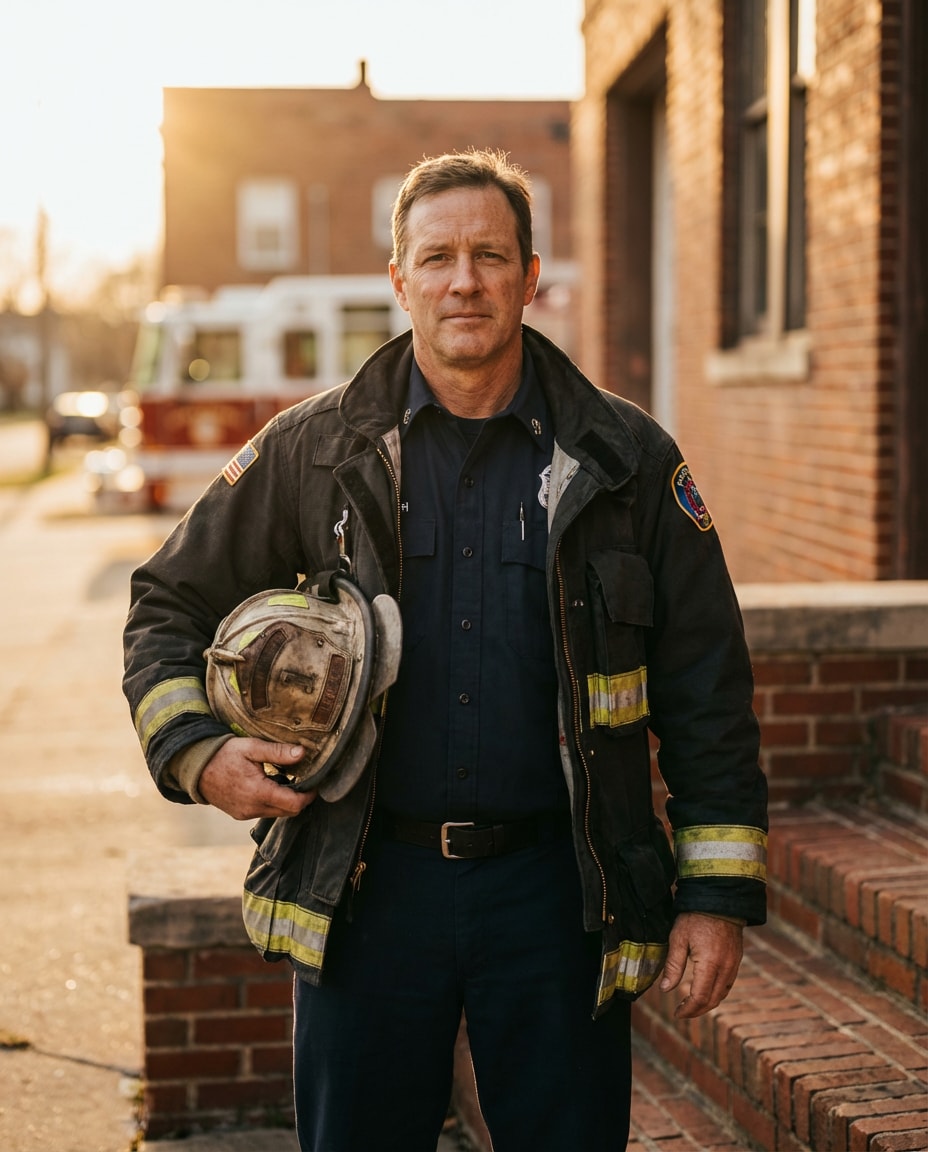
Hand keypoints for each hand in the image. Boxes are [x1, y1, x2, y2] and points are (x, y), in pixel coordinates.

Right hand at [198, 738, 316, 820]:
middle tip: (304, 780)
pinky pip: (264, 812)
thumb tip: (303, 753)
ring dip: (285, 801)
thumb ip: (277, 752)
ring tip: (286, 780)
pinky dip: (272, 803)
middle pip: (289, 812)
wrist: (195, 768)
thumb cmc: (223, 754)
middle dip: (300, 798)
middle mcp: (252, 808)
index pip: (294, 804)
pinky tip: (270, 785)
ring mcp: (245, 814)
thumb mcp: (251, 747)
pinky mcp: (240, 814)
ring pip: (277, 813)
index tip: (315, 783)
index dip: (309, 796)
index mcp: (258, 792)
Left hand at [659, 911, 743, 1018]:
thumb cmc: (694, 917)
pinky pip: (728, 983)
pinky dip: (717, 992)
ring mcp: (734, 964)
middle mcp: (726, 967)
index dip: (688, 1009)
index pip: (700, 997)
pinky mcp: (737, 959)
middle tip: (682, 1012)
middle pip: (713, 1000)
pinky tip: (706, 990)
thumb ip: (673, 966)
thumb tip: (665, 990)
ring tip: (691, 1005)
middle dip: (697, 1010)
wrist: (719, 899)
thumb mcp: (678, 938)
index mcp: (710, 964)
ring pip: (723, 994)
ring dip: (708, 1003)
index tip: (677, 1013)